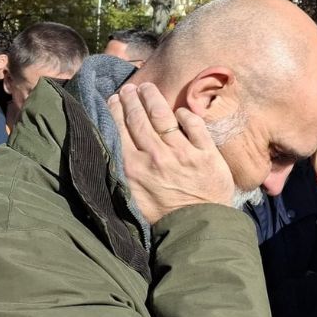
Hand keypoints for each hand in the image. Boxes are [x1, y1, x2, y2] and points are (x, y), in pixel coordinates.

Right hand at [110, 83, 236, 224]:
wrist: (196, 228)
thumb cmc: (161, 217)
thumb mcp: (131, 198)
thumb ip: (123, 175)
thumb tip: (111, 153)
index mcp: (134, 167)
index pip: (121, 129)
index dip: (116, 110)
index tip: (113, 98)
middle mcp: (156, 156)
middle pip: (140, 119)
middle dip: (132, 99)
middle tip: (129, 88)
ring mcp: (183, 153)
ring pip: (164, 116)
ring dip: (153, 98)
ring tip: (147, 88)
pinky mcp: (206, 154)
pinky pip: (194, 125)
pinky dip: (185, 115)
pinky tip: (179, 110)